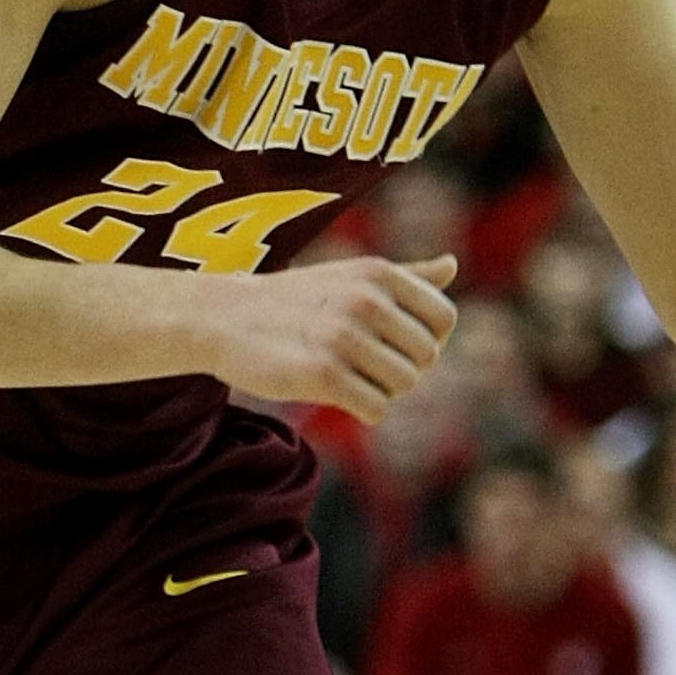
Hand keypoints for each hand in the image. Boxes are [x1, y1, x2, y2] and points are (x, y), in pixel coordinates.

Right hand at [205, 255, 457, 423]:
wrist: (224, 318)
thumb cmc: (293, 300)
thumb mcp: (350, 275)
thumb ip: (405, 275)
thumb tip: (452, 265)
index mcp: (378, 273)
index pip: (443, 319)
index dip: (425, 340)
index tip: (393, 344)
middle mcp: (365, 300)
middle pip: (425, 358)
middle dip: (400, 368)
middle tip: (361, 362)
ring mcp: (344, 336)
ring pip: (404, 385)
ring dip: (380, 389)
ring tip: (347, 374)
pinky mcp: (322, 374)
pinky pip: (377, 409)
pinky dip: (363, 409)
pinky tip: (336, 392)